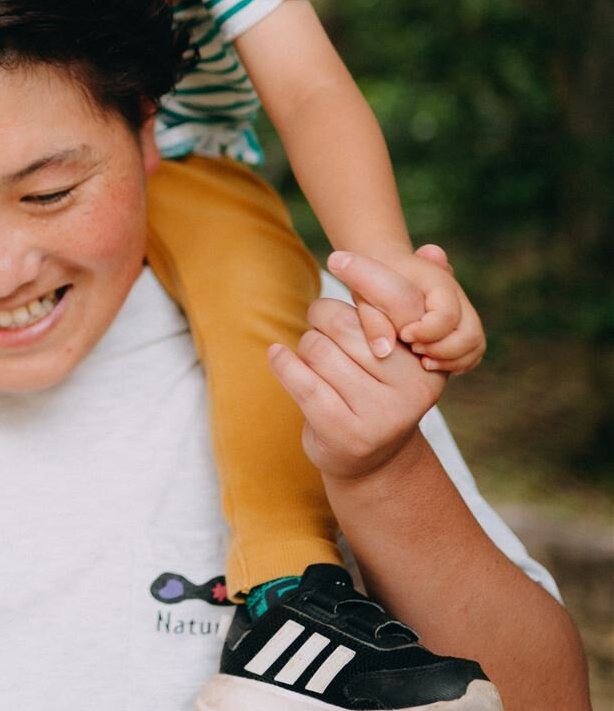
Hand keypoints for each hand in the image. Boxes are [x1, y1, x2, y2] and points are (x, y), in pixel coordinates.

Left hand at [269, 251, 441, 479]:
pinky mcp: (343, 432)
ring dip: (305, 345)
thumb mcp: (400, 349)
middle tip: (321, 321)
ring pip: (319, 349)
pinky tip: (277, 355)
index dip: (364, 276)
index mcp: (427, 361)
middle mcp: (411, 388)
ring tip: (312, 353)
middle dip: (324, 315)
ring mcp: (379, 415)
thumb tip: (432, 249)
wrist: (372, 460)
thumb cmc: (380, 387)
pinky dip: (282, 362)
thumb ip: (409, 301)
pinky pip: (300, 380)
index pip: (395, 304)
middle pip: (346, 323)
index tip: (338, 259)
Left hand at [334, 244, 484, 374]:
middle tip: (413, 349)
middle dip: (442, 349)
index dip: (426, 331)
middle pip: (470, 333)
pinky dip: (458, 362)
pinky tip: (432, 363)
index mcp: (437, 279)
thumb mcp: (365, 293)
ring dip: (451, 359)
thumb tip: (384, 351)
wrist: (384, 268)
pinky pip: (474, 350)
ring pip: (475, 344)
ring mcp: (463, 310)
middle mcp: (457, 295)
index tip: (402, 334)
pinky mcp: (463, 325)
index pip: (447, 314)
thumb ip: (373, 320)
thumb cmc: (372, 279)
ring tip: (423, 362)